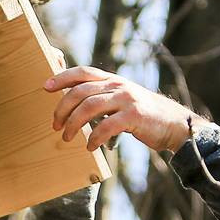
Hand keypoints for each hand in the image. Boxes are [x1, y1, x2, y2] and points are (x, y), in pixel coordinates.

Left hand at [43, 66, 197, 152]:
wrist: (174, 125)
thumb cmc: (143, 116)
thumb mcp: (122, 100)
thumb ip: (102, 98)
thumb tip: (74, 106)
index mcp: (113, 80)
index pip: (82, 72)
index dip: (62, 78)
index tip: (45, 87)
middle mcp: (118, 86)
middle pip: (80, 92)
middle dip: (62, 109)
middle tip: (55, 126)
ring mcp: (127, 100)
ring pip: (89, 107)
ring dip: (73, 125)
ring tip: (67, 138)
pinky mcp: (134, 116)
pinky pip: (106, 126)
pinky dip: (94, 138)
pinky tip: (90, 147)